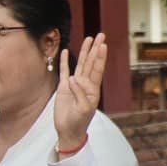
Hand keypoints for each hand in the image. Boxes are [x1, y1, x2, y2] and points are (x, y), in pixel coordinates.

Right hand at [55, 34, 105, 151]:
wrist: (68, 131)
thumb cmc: (79, 122)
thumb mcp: (83, 109)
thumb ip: (79, 93)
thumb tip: (73, 79)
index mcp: (93, 89)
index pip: (97, 70)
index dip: (100, 57)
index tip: (103, 45)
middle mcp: (85, 84)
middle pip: (90, 62)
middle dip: (95, 49)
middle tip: (100, 35)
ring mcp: (74, 84)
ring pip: (80, 64)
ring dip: (84, 51)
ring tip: (88, 39)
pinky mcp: (63, 87)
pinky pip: (64, 71)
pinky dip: (64, 61)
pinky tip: (65, 51)